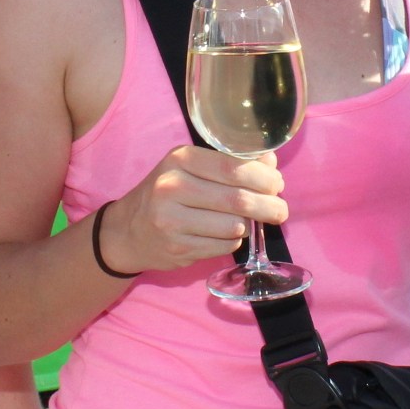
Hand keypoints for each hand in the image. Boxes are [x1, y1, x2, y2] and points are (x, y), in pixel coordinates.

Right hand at [94, 145, 287, 278]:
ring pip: (234, 226)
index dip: (263, 177)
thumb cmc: (168, 192)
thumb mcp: (190, 167)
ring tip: (247, 221)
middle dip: (268, 205)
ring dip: (249, 226)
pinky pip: (224, 246)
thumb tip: (271, 162)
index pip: (233, 168)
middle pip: (237, 199)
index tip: (277, 184)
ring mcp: (172, 221)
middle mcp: (172, 187)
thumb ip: (229, 162)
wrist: (128, 230)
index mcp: (180, 159)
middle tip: (281, 210)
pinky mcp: (177, 249)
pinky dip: (233, 241)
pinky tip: (226, 234)